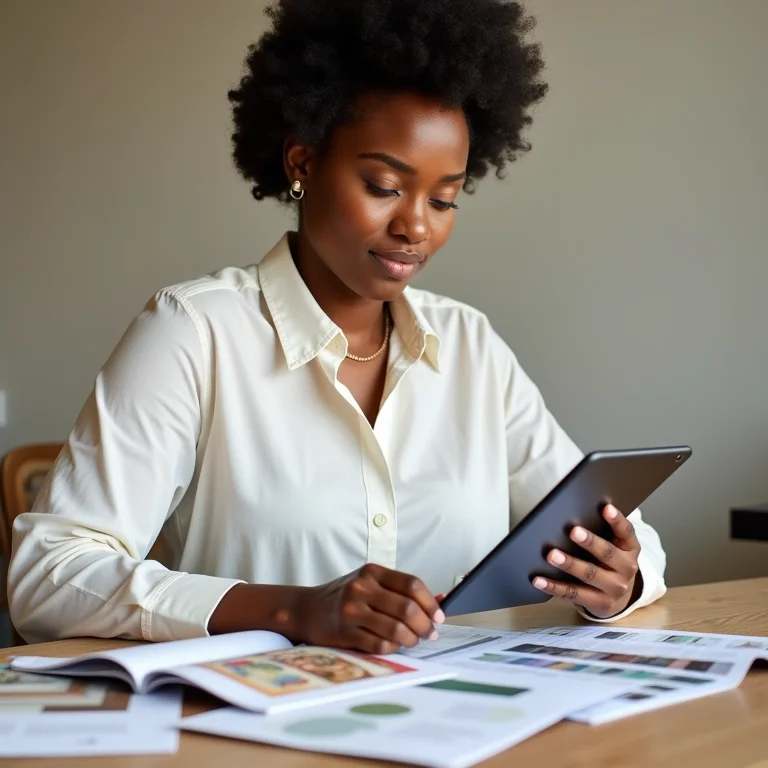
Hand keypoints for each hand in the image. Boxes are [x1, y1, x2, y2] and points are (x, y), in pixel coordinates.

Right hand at [293, 563, 444, 653]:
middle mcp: (361, 587)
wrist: (306, 609)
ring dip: (411, 639)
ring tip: (413, 640)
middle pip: (407, 608)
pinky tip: (394, 645)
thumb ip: (403, 591)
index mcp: (372, 571)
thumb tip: (442, 599)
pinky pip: (380, 644)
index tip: (438, 616)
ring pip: (396, 629)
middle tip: (429, 633)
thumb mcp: (371, 585)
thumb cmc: (346, 597)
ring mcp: (352, 610)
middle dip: (425, 625)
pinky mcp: (345, 632)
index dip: (430, 602)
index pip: (411, 584)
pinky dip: (393, 647)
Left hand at [532, 504, 640, 618]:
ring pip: (589, 574)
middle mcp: (626, 569)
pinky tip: (539, 580)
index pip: (626, 532)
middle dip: (589, 542)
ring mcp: (614, 588)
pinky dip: (554, 586)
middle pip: (607, 553)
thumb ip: (603, 533)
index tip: (606, 508)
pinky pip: (573, 593)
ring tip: (552, 555)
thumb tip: (573, 513)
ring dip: (569, 564)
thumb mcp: (615, 547)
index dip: (617, 520)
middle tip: (573, 531)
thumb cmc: (610, 563)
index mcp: (630, 549)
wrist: (619, 598)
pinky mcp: (599, 603)